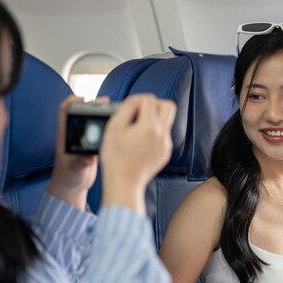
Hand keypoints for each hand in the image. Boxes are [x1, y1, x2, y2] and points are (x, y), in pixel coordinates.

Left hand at [47, 95, 109, 209]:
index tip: (83, 98)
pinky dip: (106, 123)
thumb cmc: (69, 177)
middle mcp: (74, 134)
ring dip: (101, 112)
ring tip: (114, 110)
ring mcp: (83, 138)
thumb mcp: (75, 169)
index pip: (64, 111)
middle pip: (81, 111)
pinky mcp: (92, 144)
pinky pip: (98, 128)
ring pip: (91, 118)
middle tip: (105, 101)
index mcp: (65, 136)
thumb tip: (89, 158)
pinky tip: (117, 122)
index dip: (71, 101)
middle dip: (92, 104)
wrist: (73, 186)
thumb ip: (81, 162)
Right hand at [99, 94, 175, 214]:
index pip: (150, 100)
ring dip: (154, 118)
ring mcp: (166, 144)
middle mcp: (162, 134)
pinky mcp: (165, 153)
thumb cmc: (116, 158)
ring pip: (167, 121)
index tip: (129, 106)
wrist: (124, 183)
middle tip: (140, 111)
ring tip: (137, 126)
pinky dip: (154, 132)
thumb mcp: (113, 128)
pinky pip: (164, 135)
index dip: (137, 99)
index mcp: (149, 127)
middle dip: (154, 104)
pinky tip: (140, 140)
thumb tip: (136, 100)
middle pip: (168, 106)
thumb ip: (126, 108)